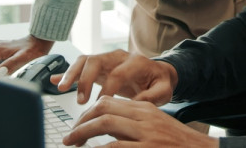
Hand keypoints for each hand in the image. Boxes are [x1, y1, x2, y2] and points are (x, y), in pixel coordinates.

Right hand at [57, 49, 176, 104]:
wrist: (157, 73)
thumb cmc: (159, 82)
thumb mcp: (164, 90)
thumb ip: (153, 96)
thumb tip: (137, 102)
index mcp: (136, 61)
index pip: (118, 73)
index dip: (109, 88)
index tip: (103, 104)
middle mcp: (118, 56)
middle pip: (96, 61)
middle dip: (86, 79)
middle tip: (80, 100)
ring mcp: (107, 60)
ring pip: (85, 60)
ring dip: (72, 74)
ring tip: (62, 89)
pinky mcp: (99, 66)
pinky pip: (80, 66)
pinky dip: (66, 72)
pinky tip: (53, 80)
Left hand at [64, 96, 216, 146]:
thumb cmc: (176, 142)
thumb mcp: (154, 125)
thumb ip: (131, 123)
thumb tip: (104, 126)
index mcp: (144, 108)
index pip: (108, 102)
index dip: (88, 113)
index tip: (77, 125)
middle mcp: (144, 117)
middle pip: (103, 109)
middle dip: (81, 122)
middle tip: (69, 137)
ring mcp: (146, 134)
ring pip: (106, 124)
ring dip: (82, 133)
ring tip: (72, 143)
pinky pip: (115, 147)